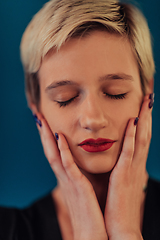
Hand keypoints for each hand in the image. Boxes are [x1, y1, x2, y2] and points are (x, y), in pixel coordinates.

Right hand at [35, 113, 107, 239]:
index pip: (54, 152)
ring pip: (54, 154)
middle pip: (50, 150)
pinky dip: (62, 151)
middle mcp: (64, 177)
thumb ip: (81, 173)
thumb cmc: (90, 210)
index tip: (44, 121)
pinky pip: (68, 166)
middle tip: (37, 115)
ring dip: (48, 137)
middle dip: (43, 132)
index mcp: (66, 176)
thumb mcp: (84, 187)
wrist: (92, 233)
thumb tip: (82, 161)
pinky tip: (60, 137)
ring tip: (41, 120)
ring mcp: (69, 181)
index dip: (48, 137)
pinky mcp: (78, 186)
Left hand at [104, 94, 152, 239]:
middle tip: (149, 94)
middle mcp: (136, 163)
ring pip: (140, 138)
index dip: (143, 119)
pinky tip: (132, 121)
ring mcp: (132, 168)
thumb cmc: (118, 204)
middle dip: (147, 113)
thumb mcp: (120, 181)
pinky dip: (131, 136)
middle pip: (144, 133)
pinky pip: (129, 152)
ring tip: (146, 99)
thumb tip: (119, 155)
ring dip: (143, 118)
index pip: (140, 137)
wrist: (120, 227)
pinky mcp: (124, 175)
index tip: (143, 103)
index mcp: (133, 164)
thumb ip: (120, 167)